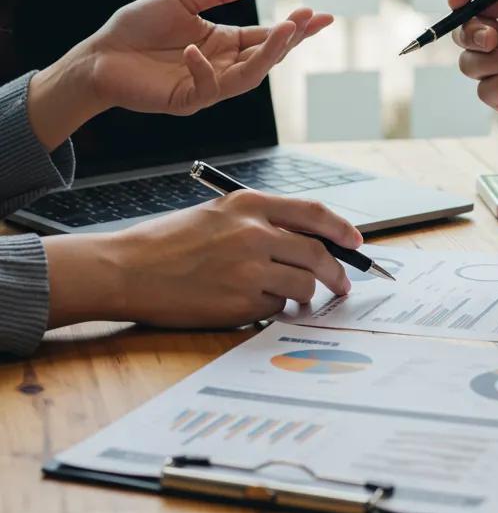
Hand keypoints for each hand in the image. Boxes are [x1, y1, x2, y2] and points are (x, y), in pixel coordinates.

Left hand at [28, 0, 331, 148]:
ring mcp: (207, 85)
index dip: (296, 28)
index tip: (322, 15)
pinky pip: (206, 88)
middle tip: (305, 20)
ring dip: (266, 56)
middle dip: (290, 40)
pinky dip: (204, 70)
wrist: (99, 54)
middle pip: (267, 58)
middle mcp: (223, 66)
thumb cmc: (138, 27)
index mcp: (226, 43)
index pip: (269, 37)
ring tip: (282, 31)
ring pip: (248, 78)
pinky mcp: (186, 100)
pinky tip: (193, 50)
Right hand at [43, 191, 361, 329]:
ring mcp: (249, 269)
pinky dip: (275, 308)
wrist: (126, 269)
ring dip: (304, 294)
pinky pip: (277, 307)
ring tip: (292, 297)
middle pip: (318, 253)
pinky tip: (254, 303)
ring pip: (304, 285)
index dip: (342, 228)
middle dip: (338, 272)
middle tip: (342, 284)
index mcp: (251, 204)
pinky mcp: (240, 302)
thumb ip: (263, 221)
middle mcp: (255, 233)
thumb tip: (309, 241)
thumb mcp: (219, 214)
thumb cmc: (169, 242)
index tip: (357, 241)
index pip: (314, 213)